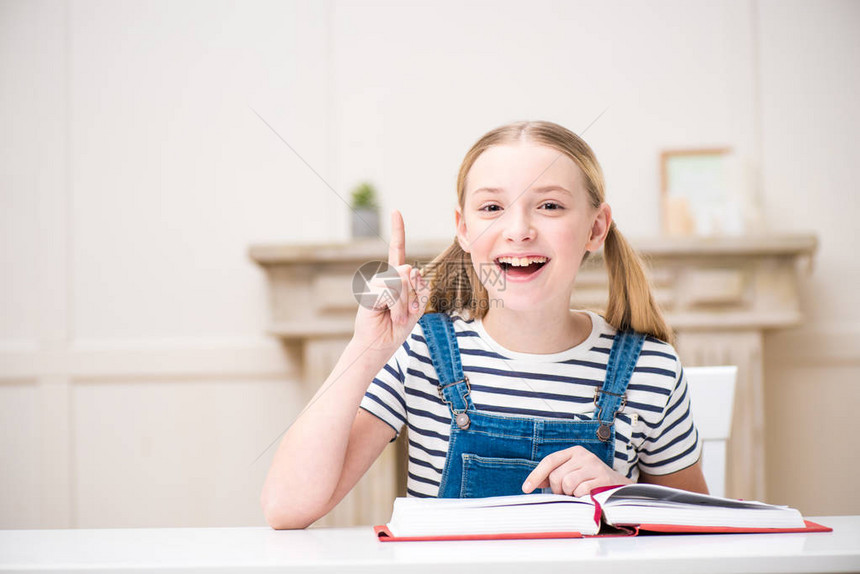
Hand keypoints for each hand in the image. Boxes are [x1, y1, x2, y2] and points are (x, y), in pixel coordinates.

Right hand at [352, 210, 430, 354]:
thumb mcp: (416, 307)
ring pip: (402, 282)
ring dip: (405, 305)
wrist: (379, 345)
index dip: (397, 231)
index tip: (395, 212)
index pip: (396, 251)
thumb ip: (418, 288)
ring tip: (397, 318)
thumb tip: (408, 268)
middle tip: (407, 314)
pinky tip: (388, 315)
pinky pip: (392, 291)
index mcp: (396, 278)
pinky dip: (397, 307)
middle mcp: (385, 277)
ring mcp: (376, 283)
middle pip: (410, 273)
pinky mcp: (370, 292)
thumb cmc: (397, 327)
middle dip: (414, 296)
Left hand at [522, 446, 633, 497]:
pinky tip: (588, 495)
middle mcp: (584, 455)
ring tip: (579, 493)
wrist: (621, 488)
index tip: (526, 489)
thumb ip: (554, 475)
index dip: (536, 476)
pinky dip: (581, 498)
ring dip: (570, 494)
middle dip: (558, 489)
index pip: (549, 461)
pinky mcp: (602, 479)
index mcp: (574, 451)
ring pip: (567, 484)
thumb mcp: (573, 472)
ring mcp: (594, 466)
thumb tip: (532, 483)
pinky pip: (580, 492)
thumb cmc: (592, 482)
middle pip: (556, 475)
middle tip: (568, 493)